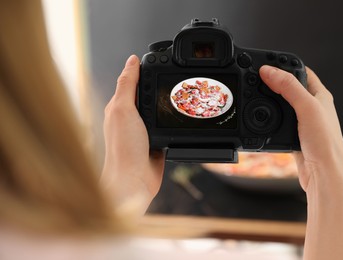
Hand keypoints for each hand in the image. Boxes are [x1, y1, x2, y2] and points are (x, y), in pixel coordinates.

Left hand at [101, 55, 164, 209]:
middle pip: (148, 94)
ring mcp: (144, 130)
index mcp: (119, 107)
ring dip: (167, 103)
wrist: (134, 181)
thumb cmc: (123, 148)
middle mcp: (131, 117)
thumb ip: (127, 84)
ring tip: (180, 94)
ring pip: (159, 110)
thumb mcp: (123, 109)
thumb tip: (132, 60)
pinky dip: (172, 120)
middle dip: (160, 86)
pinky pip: (166, 126)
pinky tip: (179, 116)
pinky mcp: (156, 141)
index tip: (160, 60)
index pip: (134, 81)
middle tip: (175, 77)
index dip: (145, 70)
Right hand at [259, 66, 342, 259]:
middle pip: (290, 88)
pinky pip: (278, 123)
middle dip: (273, 82)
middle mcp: (313, 108)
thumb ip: (288, 87)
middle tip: (257, 78)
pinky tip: (261, 120)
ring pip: (282, 106)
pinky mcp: (294, 136)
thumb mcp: (307, 108)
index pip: (302, 72)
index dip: (285, 65)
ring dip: (269, 102)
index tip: (267, 63)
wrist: (323, 174)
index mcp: (320, 96)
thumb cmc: (325, 143)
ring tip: (256, 95)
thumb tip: (269, 71)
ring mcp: (303, 122)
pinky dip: (269, 120)